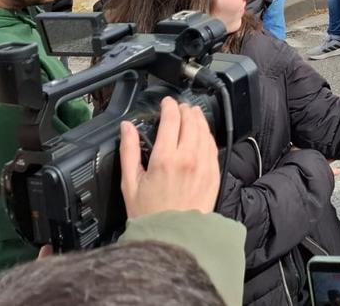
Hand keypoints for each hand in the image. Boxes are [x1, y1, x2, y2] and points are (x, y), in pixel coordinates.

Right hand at [120, 97, 219, 218]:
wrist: (174, 237)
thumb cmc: (149, 214)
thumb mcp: (130, 183)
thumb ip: (129, 150)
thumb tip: (126, 128)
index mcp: (165, 158)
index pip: (172, 119)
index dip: (169, 106)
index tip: (166, 102)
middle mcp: (188, 158)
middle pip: (190, 121)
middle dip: (184, 110)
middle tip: (178, 107)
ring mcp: (204, 165)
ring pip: (204, 131)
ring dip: (198, 119)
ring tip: (191, 114)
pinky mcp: (214, 173)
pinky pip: (213, 146)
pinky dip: (207, 135)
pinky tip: (202, 133)